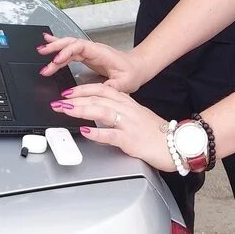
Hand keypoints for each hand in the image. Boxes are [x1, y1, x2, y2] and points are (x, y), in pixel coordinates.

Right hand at [37, 33, 152, 93]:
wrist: (137, 68)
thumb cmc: (131, 73)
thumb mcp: (124, 83)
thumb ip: (111, 87)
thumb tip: (99, 90)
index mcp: (101, 53)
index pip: (80, 47)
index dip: (66, 52)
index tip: (56, 61)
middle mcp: (93, 49)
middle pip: (71, 43)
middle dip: (56, 47)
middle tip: (42, 53)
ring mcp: (89, 51)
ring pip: (69, 45)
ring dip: (55, 48)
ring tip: (41, 50)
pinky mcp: (87, 56)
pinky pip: (70, 50)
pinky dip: (59, 47)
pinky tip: (49, 43)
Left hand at [49, 83, 174, 171]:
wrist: (176, 144)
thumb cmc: (157, 133)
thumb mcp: (137, 116)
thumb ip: (120, 112)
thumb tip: (101, 111)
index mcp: (127, 103)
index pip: (102, 89)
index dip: (83, 88)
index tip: (68, 92)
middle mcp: (127, 110)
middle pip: (98, 98)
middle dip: (75, 98)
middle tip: (58, 101)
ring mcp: (128, 124)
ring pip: (101, 111)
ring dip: (80, 110)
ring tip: (65, 110)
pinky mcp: (130, 140)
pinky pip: (111, 135)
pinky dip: (97, 133)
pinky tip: (86, 132)